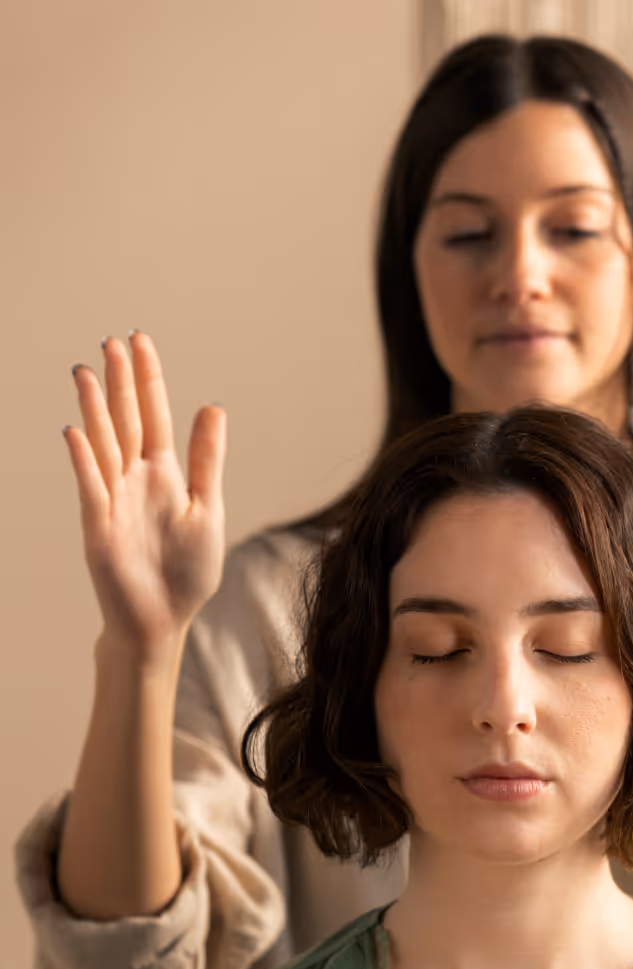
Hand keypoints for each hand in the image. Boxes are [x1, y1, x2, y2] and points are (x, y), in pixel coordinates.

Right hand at [63, 331, 226, 651]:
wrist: (163, 619)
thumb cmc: (186, 570)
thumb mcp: (207, 507)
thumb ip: (207, 458)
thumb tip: (213, 406)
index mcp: (165, 474)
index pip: (155, 416)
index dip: (148, 379)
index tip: (140, 342)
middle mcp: (136, 480)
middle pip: (126, 421)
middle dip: (120, 382)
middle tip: (111, 341)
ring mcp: (114, 500)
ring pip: (104, 445)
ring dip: (95, 410)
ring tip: (85, 372)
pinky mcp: (99, 527)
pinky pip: (91, 487)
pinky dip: (84, 460)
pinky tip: (76, 431)